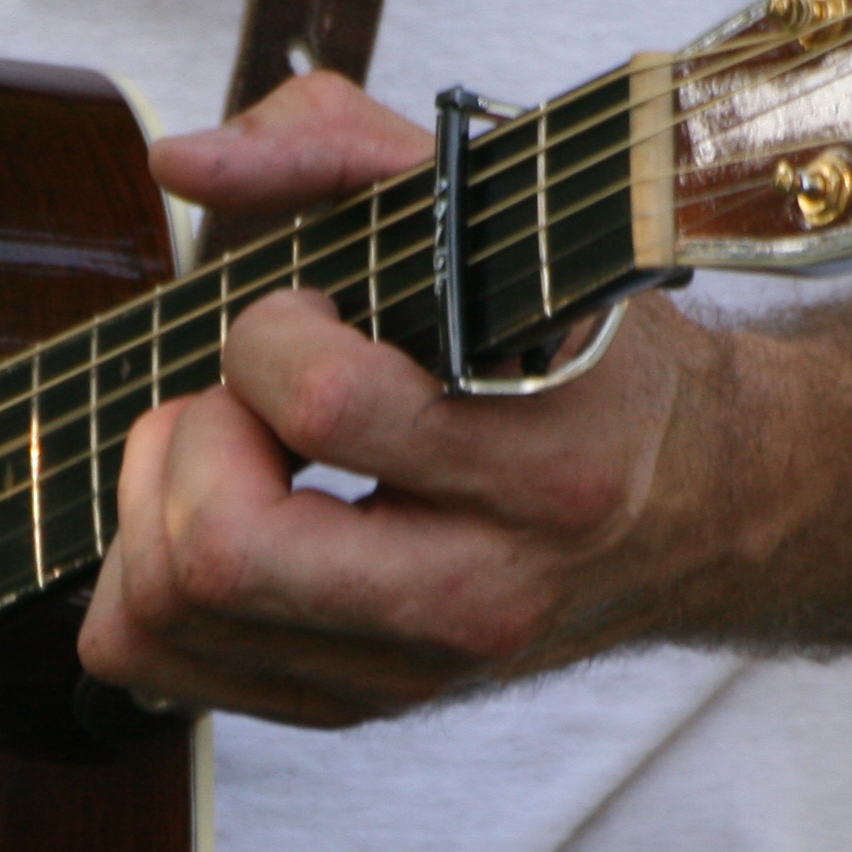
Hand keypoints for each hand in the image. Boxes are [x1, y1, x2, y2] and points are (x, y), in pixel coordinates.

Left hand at [78, 72, 726, 725]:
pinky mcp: (361, 706)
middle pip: (221, 555)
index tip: (308, 314)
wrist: (704, 507)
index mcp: (546, 461)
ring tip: (221, 452)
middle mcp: (481, 592)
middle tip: (238, 402)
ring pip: (172, 618)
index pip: (323, 404)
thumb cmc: (590, 352)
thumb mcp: (506, 217)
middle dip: (185, 444)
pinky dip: (147, 580)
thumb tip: (177, 158)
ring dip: (152, 509)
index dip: (268, 334)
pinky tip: (215, 516)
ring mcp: (414, 670)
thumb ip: (337, 146)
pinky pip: (165, 667)